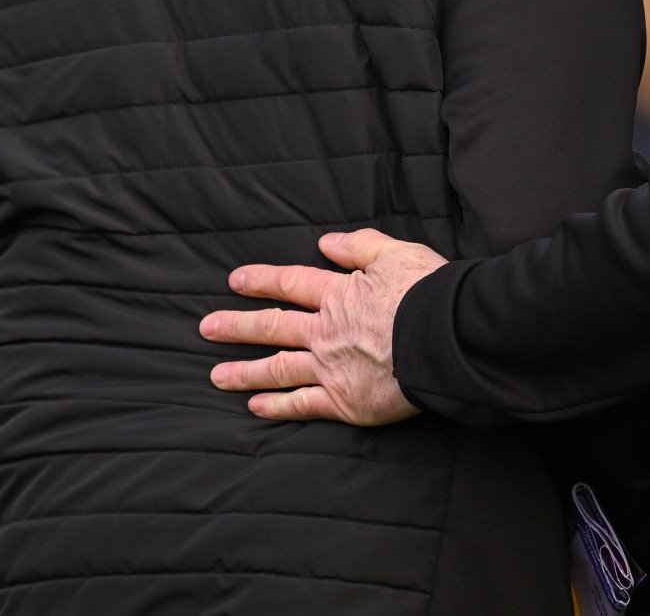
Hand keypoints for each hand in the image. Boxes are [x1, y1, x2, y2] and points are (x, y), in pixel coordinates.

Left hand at [199, 228, 446, 423]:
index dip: (261, 280)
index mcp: (339, 294)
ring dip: (245, 372)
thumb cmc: (426, 292)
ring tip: (216, 376)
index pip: (291, 284)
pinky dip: (277, 406)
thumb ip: (359, 246)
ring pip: (278, 369)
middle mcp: (326, 331)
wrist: (443, 339)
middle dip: (237, 327)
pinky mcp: (345, 401)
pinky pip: (303, 404)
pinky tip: (255, 408)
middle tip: (206, 328)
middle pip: (273, 327)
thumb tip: (325, 242)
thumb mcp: (395, 253)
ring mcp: (331, 368)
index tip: (234, 280)